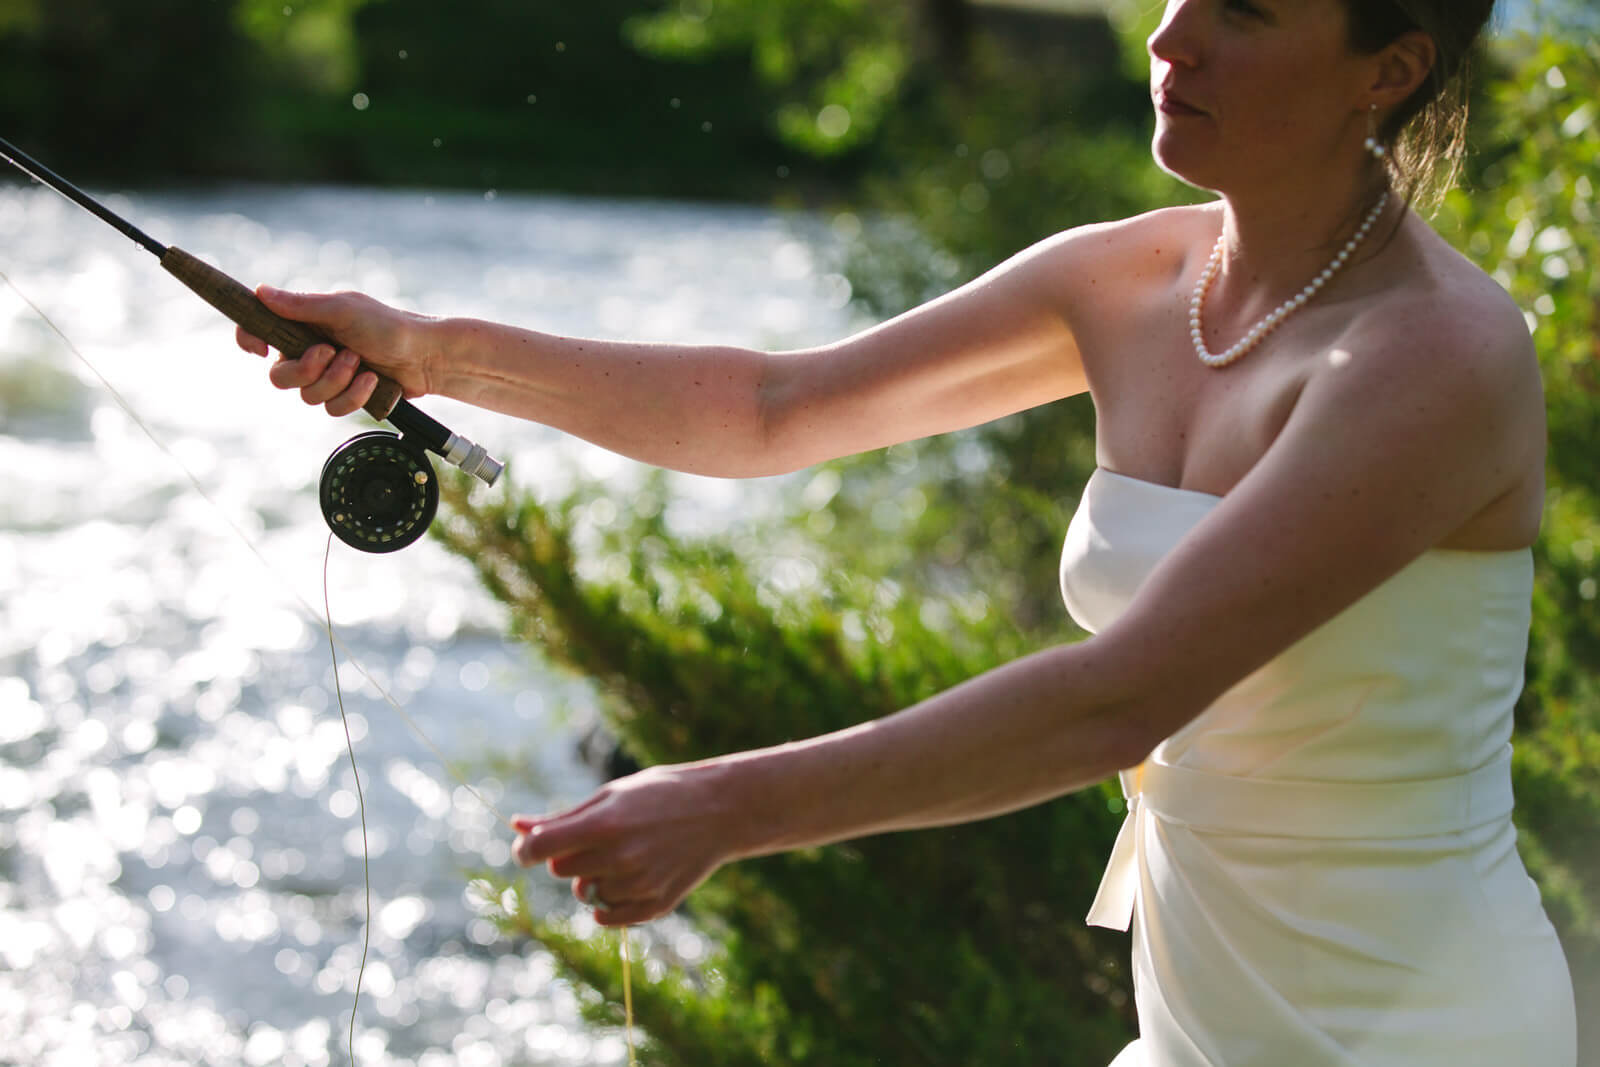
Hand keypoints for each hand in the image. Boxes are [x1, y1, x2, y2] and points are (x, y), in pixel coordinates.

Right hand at [234, 286, 441, 416]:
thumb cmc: (387, 325)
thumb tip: (260, 291)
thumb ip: (301, 305)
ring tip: (360, 363)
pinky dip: (353, 395)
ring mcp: (328, 376)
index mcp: (303, 324)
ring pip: (307, 396)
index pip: (260, 331)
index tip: (261, 349)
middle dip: (307, 370)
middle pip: (279, 377)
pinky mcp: (346, 396)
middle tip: (332, 352)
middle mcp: (310, 350)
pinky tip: (371, 379)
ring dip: (336, 380)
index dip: (250, 340)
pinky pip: (332, 409)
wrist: (425, 356)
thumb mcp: (343, 309)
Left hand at [511, 764, 737, 925]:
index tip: (530, 848)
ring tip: (623, 854)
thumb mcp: (610, 796)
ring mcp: (638, 885)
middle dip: (567, 857)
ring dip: (592, 878)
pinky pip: (607, 917)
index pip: (539, 849)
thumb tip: (518, 825)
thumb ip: (563, 817)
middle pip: (561, 871)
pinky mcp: (655, 905)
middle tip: (595, 840)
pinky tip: (629, 877)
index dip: (526, 850)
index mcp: (603, 826)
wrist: (720, 810)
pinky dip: (609, 903)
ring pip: (585, 894)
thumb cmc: (659, 795)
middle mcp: (618, 858)